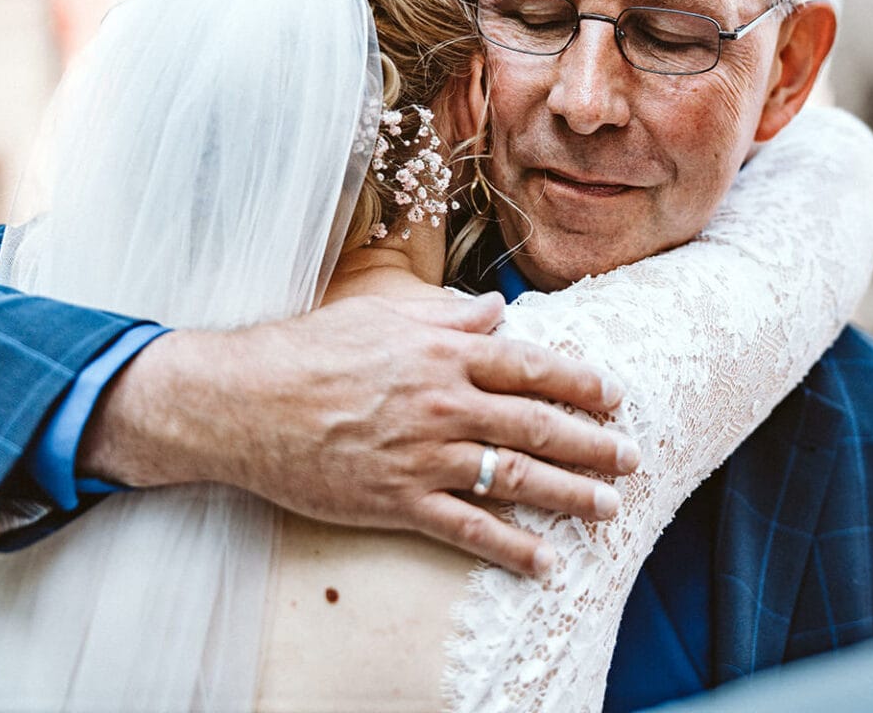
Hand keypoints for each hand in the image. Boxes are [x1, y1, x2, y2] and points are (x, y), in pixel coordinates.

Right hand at [78, 292, 639, 574]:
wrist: (242, 403)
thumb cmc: (309, 350)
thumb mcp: (382, 313)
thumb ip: (447, 312)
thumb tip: (498, 310)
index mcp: (445, 353)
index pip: (532, 367)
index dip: (580, 383)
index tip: (614, 396)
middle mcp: (446, 404)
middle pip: (538, 426)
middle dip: (592, 444)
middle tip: (631, 458)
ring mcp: (424, 456)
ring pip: (515, 478)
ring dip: (569, 496)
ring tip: (608, 508)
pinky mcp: (398, 501)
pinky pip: (467, 528)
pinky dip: (510, 547)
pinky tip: (544, 561)